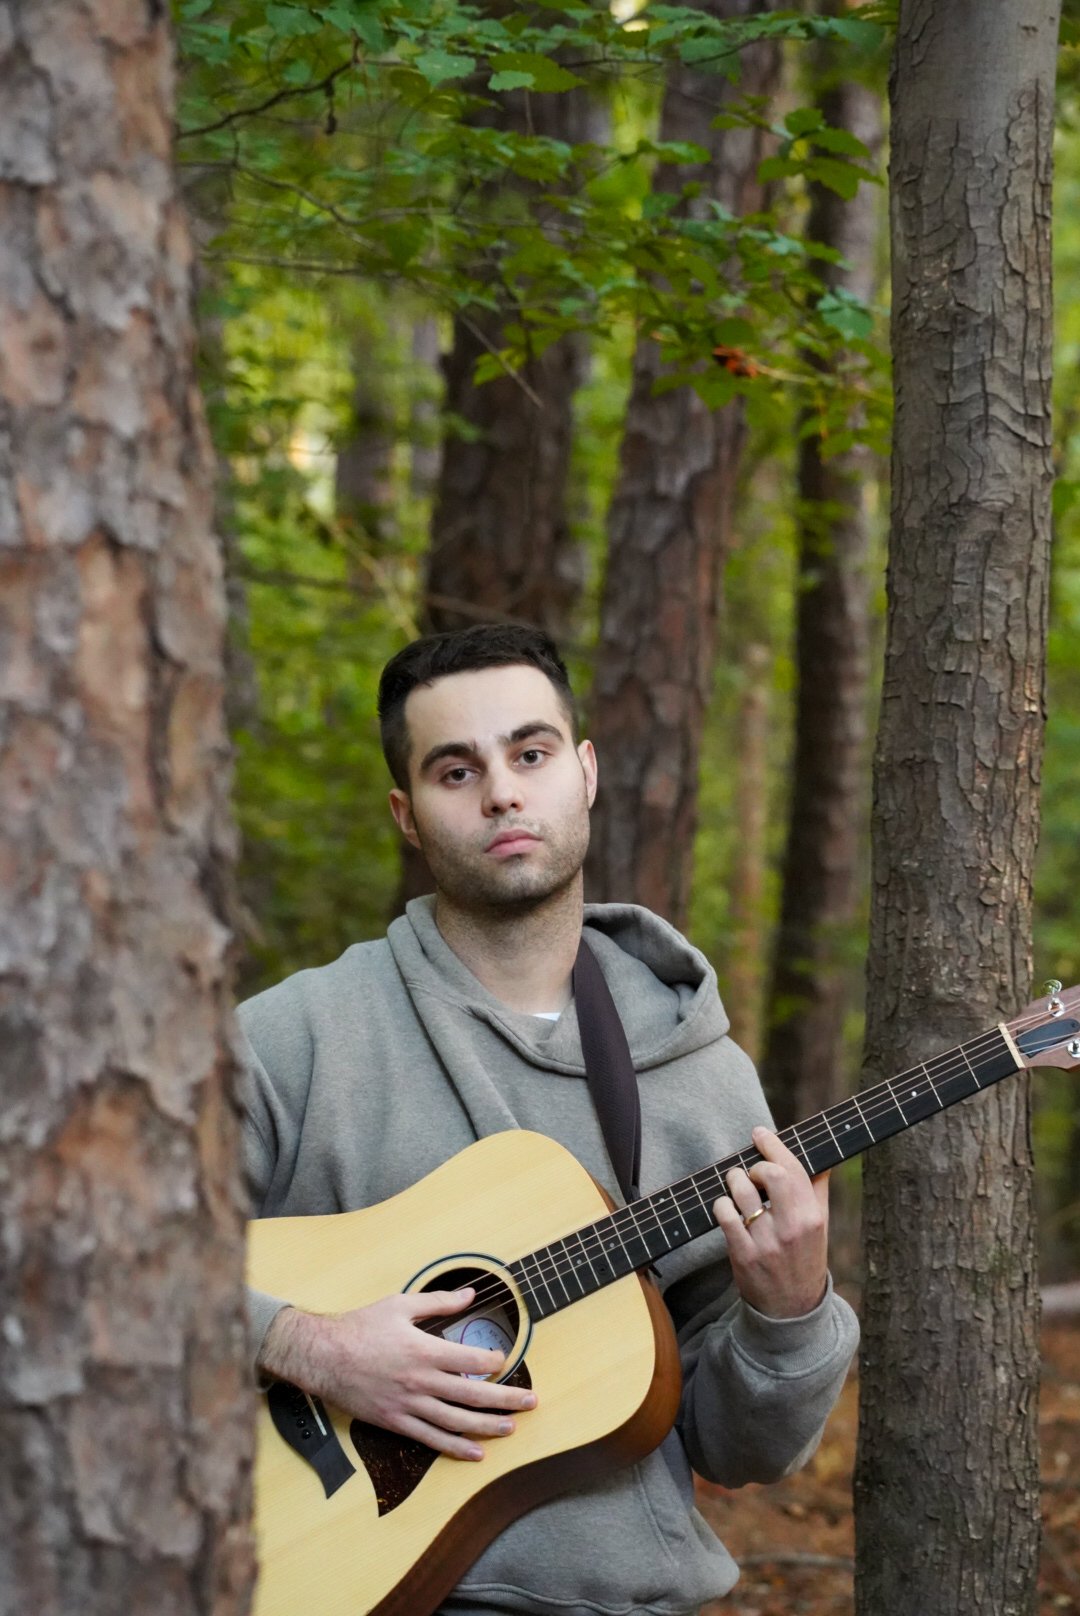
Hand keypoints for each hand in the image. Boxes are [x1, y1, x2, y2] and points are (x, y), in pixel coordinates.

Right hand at [259, 1287, 536, 1461]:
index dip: (494, 1362)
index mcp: (424, 1350)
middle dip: (506, 1399)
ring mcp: (409, 1405)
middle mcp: (421, 1381)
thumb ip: (438, 1302)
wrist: (324, 1357)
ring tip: (511, 1428)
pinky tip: (475, 1453)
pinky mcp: (396, 1422)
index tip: (504, 1361)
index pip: (472, 1361)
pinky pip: (431, 1439)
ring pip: (457, 1422)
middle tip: (531, 1402)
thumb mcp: (400, 1305)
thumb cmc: (360, 1328)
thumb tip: (469, 1294)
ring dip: (488, 1427)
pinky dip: (456, 1448)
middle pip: (473, 1395)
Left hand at [712, 1126, 829, 1318]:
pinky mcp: (744, 1256)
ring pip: (742, 1192)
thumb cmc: (805, 1258)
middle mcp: (792, 1228)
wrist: (792, 1310)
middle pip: (771, 1175)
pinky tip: (727, 1207)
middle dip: (756, 1165)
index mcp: (813, 1217)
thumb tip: (819, 1156)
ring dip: (734, 1181)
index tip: (760, 1134)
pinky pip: (725, 1216)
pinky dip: (722, 1204)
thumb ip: (817, 1190)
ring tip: (737, 1185)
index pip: (793, 1169)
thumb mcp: (820, 1225)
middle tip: (752, 1172)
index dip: (773, 1145)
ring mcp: (767, 1243)